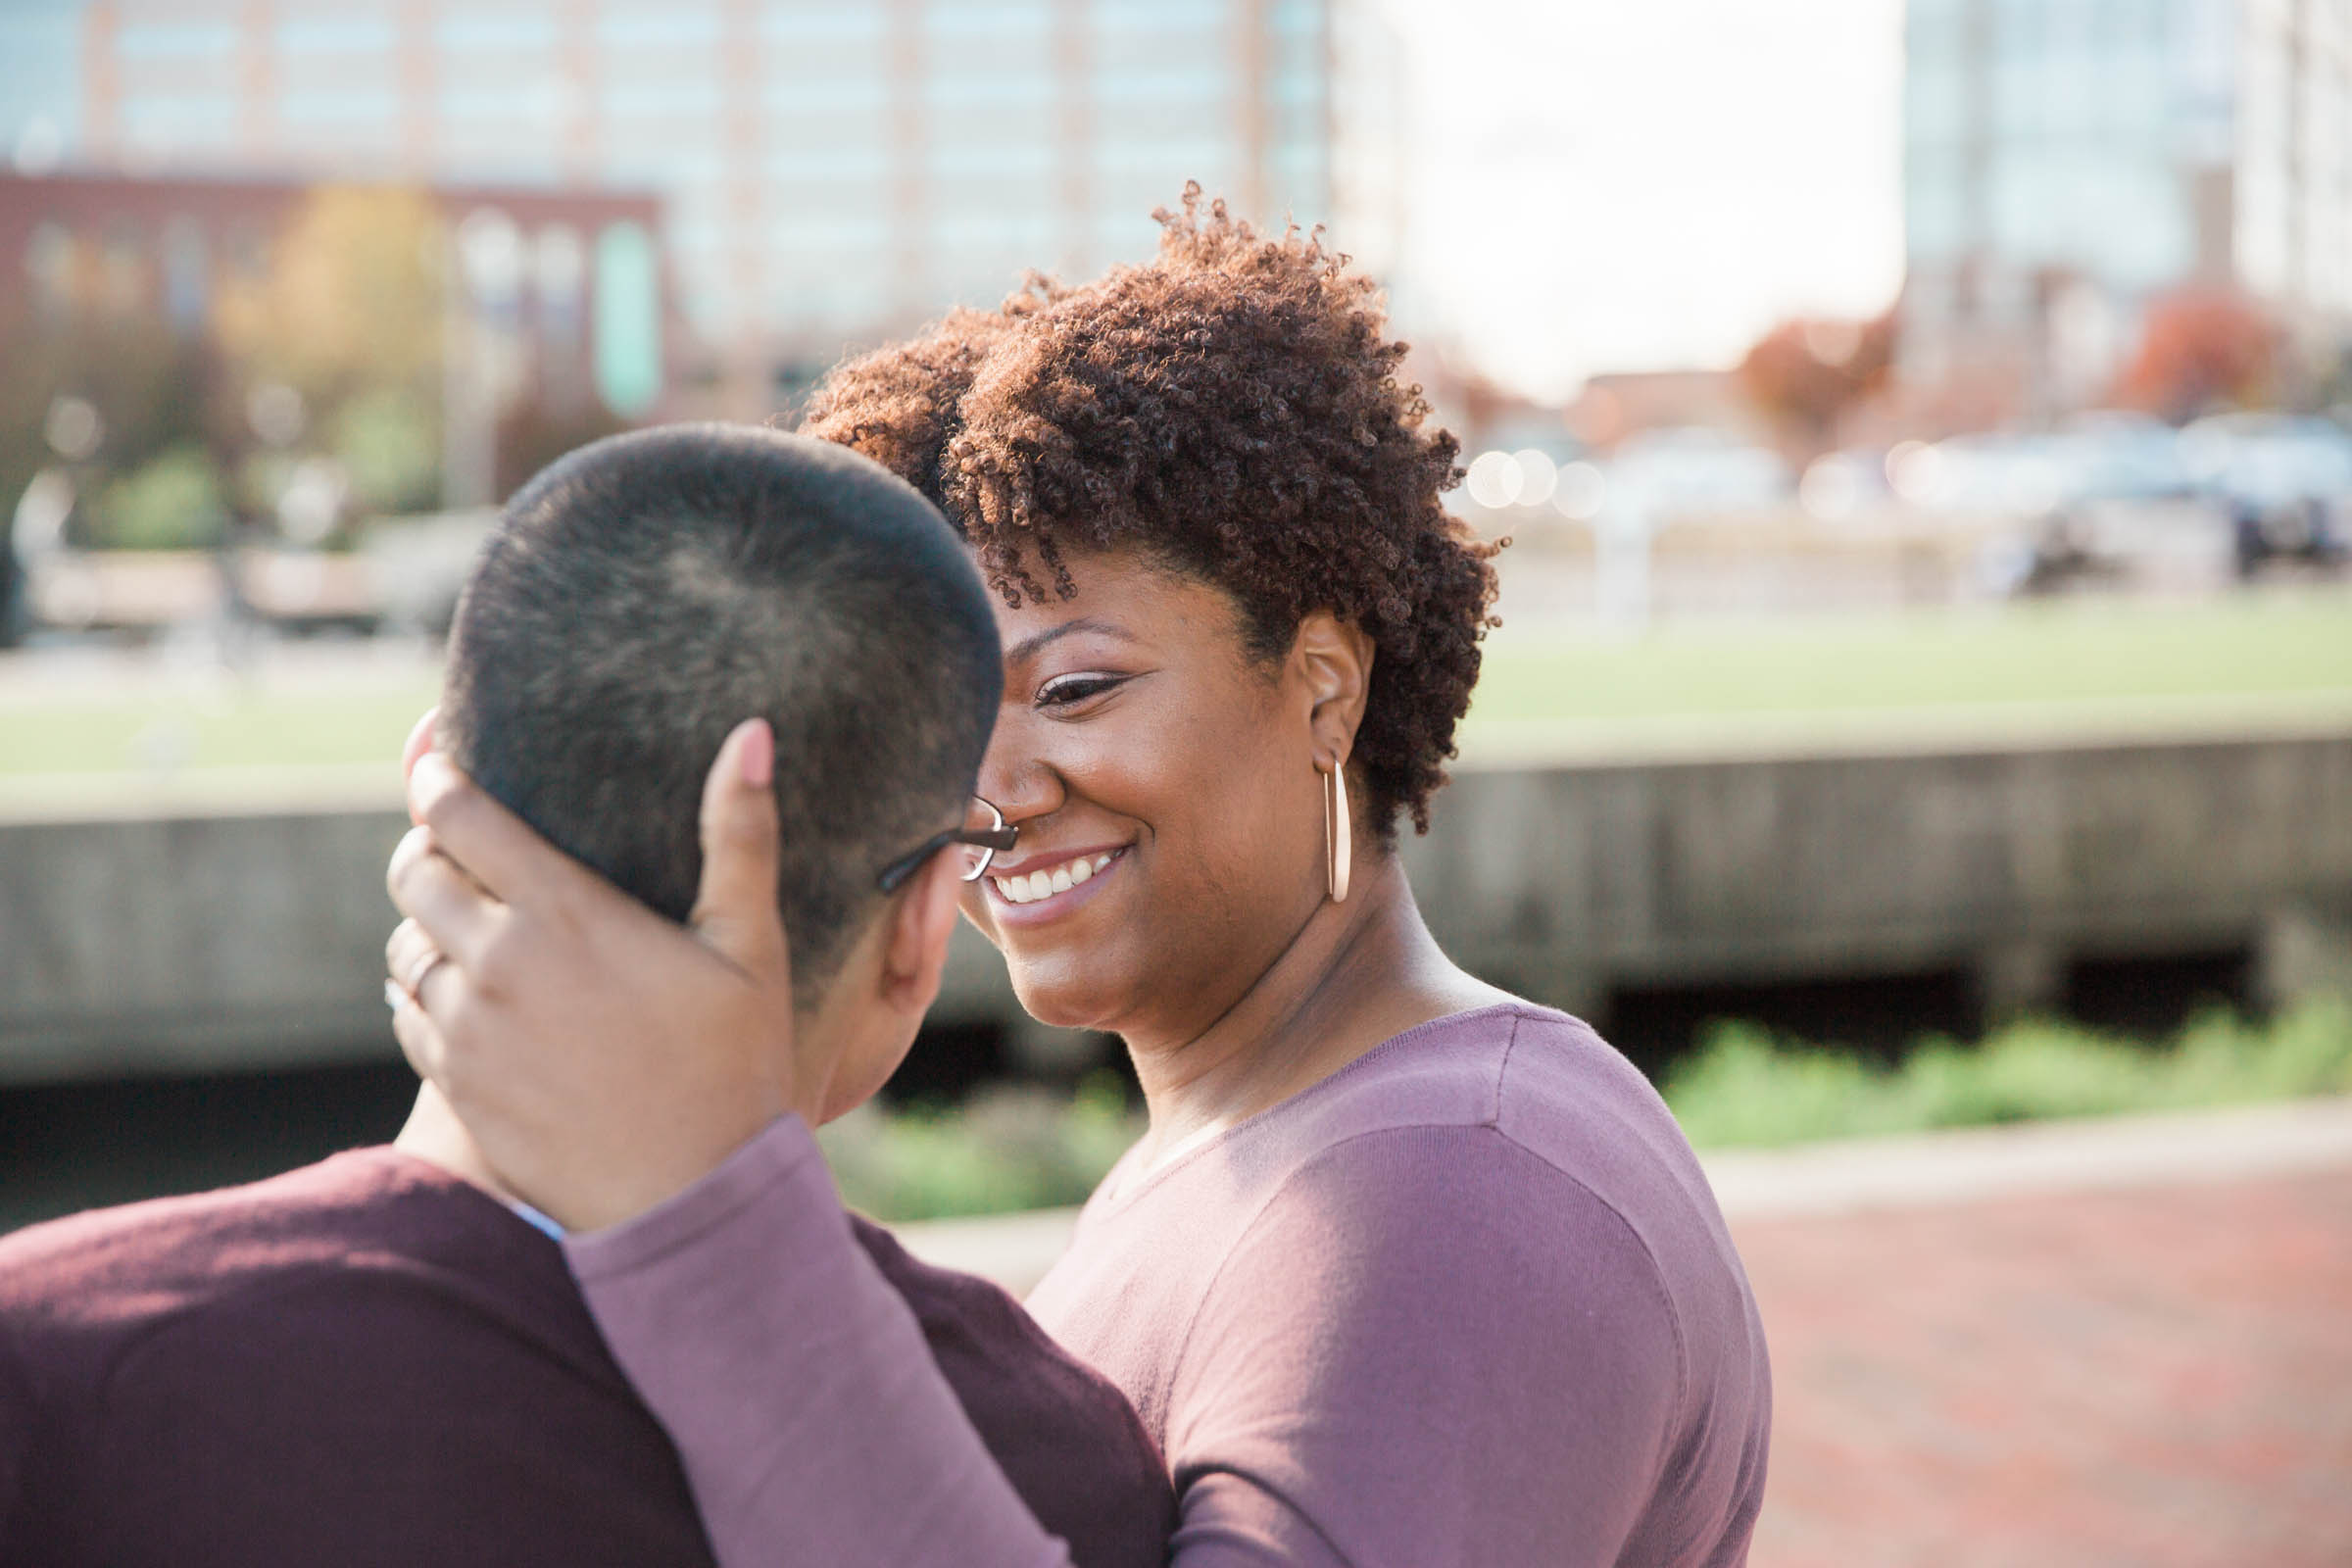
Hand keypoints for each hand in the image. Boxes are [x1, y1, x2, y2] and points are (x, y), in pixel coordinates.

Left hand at [385, 713, 806, 1232]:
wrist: (693, 1200)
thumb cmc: (737, 1068)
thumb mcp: (752, 946)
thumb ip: (741, 833)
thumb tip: (751, 732)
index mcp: (566, 913)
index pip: (459, 815)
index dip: (435, 775)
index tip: (438, 761)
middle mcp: (499, 964)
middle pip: (414, 873)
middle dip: (429, 846)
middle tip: (458, 843)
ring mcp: (469, 1030)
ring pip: (403, 946)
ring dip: (426, 924)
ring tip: (467, 922)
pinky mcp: (458, 1086)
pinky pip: (407, 1015)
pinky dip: (423, 992)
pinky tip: (463, 993)